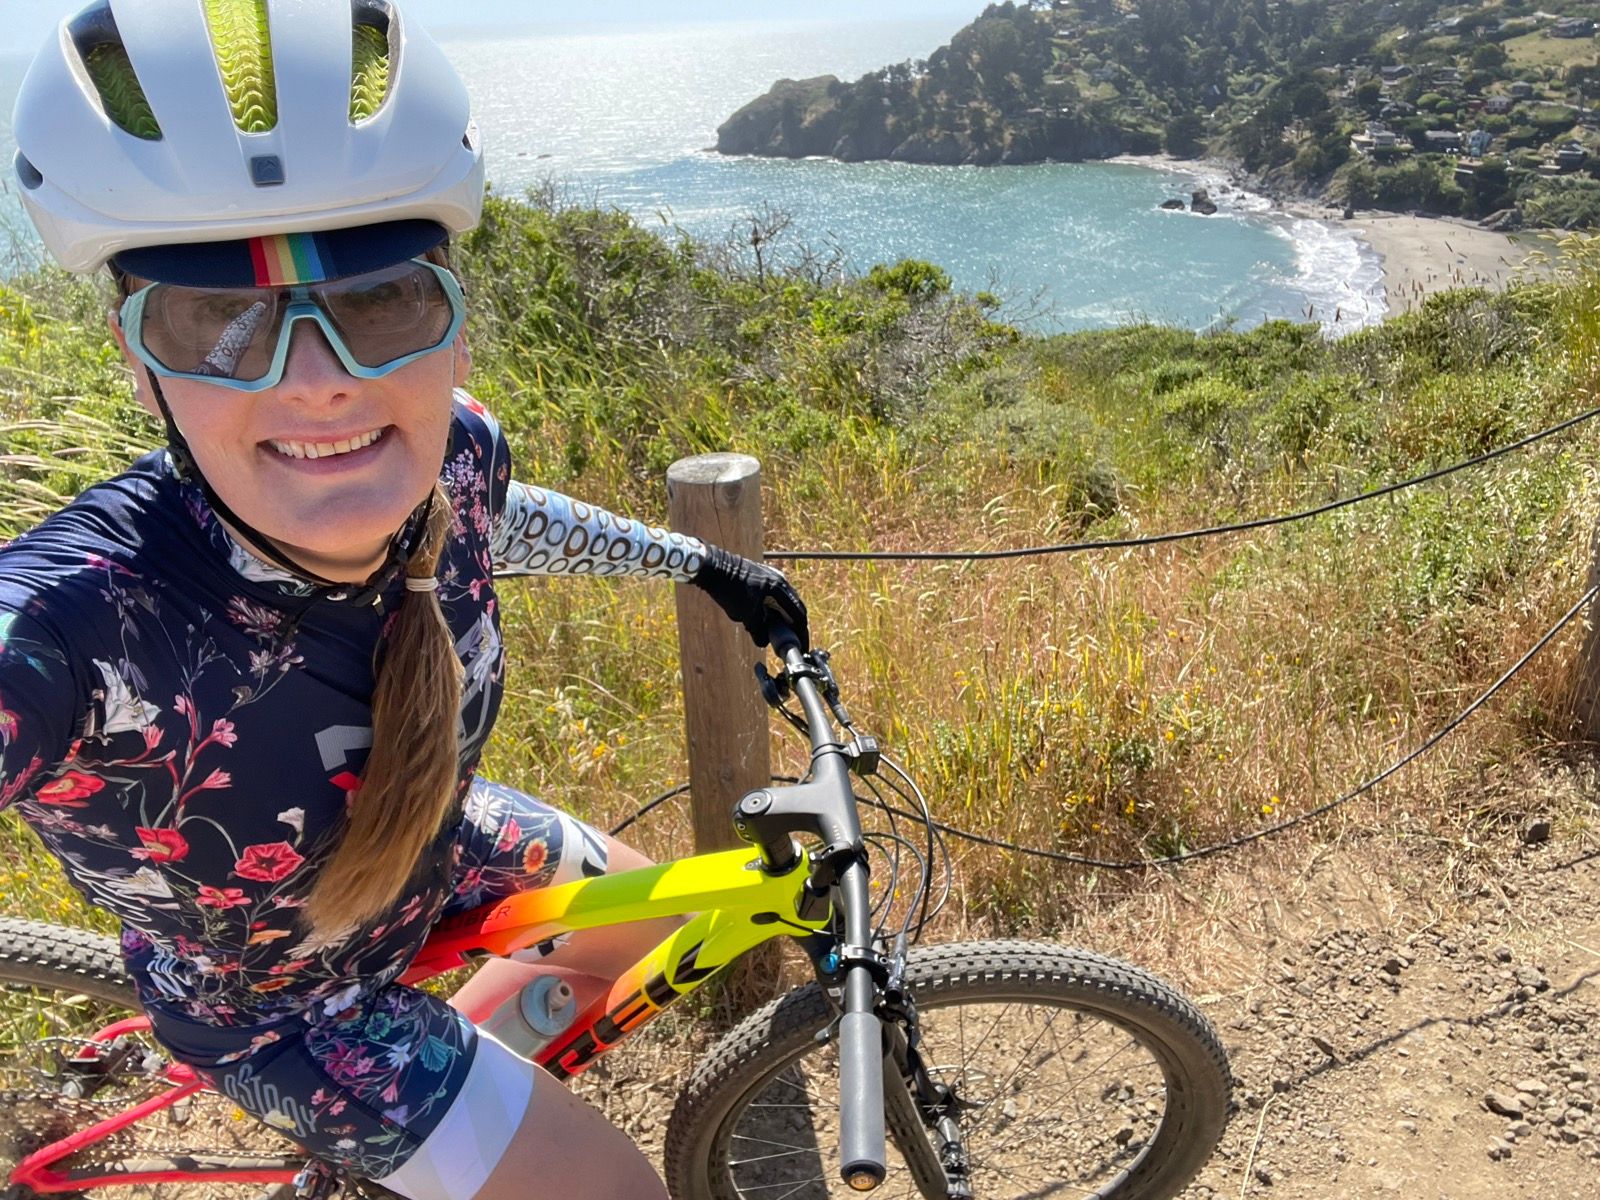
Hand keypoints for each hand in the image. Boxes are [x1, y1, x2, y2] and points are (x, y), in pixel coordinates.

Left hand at [690, 546, 808, 648]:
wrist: (711, 567)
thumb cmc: (729, 588)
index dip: (801, 632)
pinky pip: (771, 597)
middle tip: (791, 641)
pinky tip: (764, 619)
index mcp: (780, 587)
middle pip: (793, 607)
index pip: (798, 613)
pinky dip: (772, 610)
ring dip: (781, 617)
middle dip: (793, 625)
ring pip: (781, 602)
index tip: (802, 645)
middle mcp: (778, 580)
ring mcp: (769, 577)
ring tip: (777, 632)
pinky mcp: (759, 578)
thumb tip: (764, 642)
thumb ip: (758, 631)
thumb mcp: (745, 615)